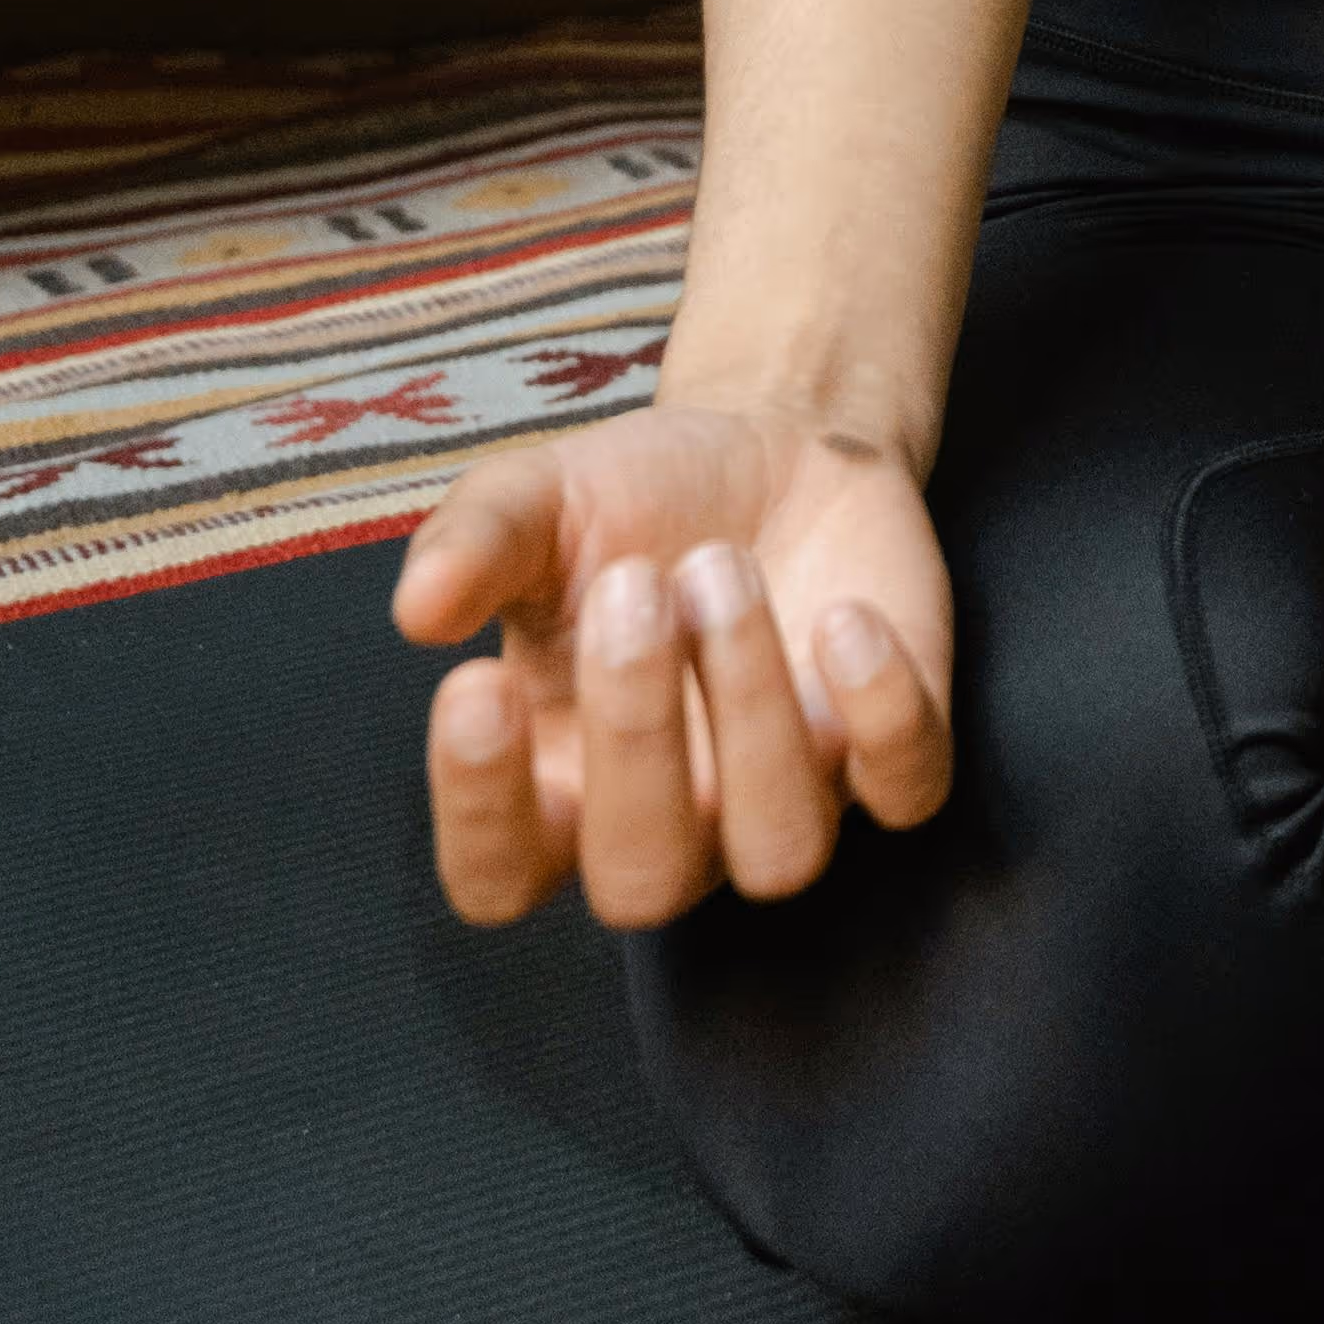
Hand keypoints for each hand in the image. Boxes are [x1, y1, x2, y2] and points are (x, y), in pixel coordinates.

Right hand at [390, 401, 953, 931]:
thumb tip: (418, 608)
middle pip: (643, 882)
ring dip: (752, 712)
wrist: (774, 442)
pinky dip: (882, 717)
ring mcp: (787, 796)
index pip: (496, 878)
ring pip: (777, 852)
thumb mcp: (536, 499)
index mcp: (554, 788)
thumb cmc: (635, 500)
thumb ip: (472, 546)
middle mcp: (671, 823)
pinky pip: (905, 792)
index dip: (478, 812)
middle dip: (636, 739)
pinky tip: (844, 619)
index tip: (474, 685)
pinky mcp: (890, 750)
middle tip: (636, 587)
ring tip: (721, 569)